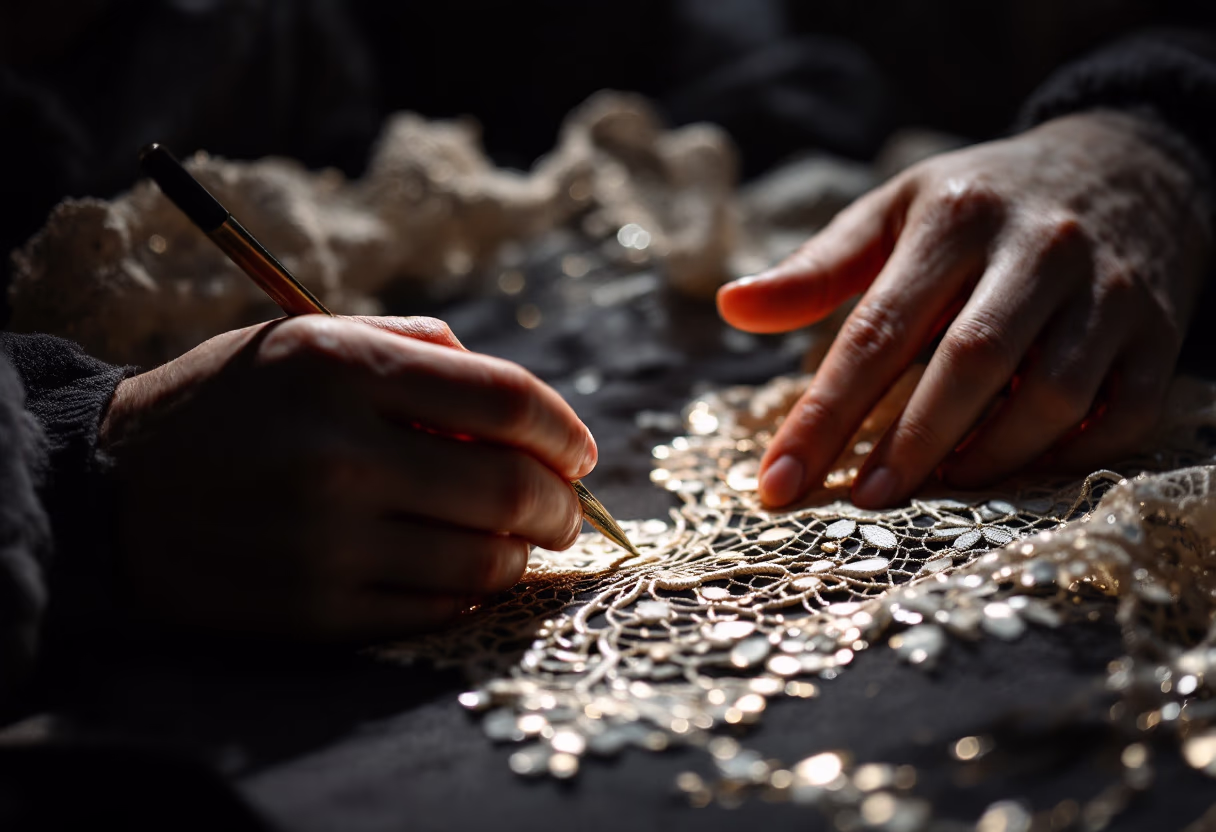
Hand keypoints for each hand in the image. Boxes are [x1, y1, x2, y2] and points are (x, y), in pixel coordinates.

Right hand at [100, 315, 595, 640]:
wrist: (115, 491)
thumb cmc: (234, 405)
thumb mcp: (312, 339)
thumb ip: (421, 350)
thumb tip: (522, 406)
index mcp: (344, 367)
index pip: (506, 400)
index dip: (565, 429)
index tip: (580, 452)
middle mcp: (338, 453)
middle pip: (511, 488)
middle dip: (563, 506)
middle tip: (566, 511)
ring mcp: (324, 539)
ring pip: (483, 560)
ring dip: (522, 555)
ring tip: (519, 543)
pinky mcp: (311, 609)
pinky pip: (434, 609)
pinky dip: (470, 593)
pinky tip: (466, 574)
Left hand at [718, 111, 1209, 507]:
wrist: (1124, 164)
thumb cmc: (980, 202)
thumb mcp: (893, 212)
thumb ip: (817, 269)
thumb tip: (732, 307)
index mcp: (955, 219)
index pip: (876, 331)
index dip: (823, 416)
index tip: (777, 484)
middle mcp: (1038, 248)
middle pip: (968, 365)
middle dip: (906, 447)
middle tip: (856, 501)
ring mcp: (1109, 291)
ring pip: (1052, 396)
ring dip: (986, 458)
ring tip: (928, 489)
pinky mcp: (1159, 331)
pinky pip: (1123, 412)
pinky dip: (1068, 455)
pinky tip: (1015, 469)